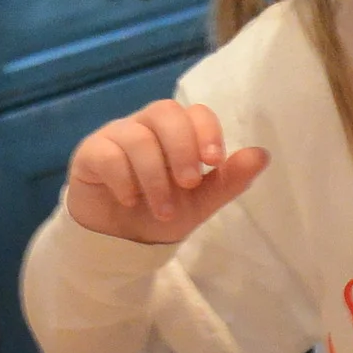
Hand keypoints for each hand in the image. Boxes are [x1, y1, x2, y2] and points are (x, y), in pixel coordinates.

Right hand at [65, 99, 268, 244]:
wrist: (121, 239)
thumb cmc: (164, 211)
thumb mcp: (202, 202)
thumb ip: (230, 179)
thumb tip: (263, 155)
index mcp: (178, 132)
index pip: (195, 112)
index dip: (207, 131)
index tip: (215, 162)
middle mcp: (146, 126)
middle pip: (165, 112)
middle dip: (182, 148)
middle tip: (189, 184)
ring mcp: (116, 136)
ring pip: (137, 136)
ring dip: (155, 177)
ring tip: (163, 209)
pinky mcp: (90, 153)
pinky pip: (107, 154)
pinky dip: (124, 179)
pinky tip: (130, 200)